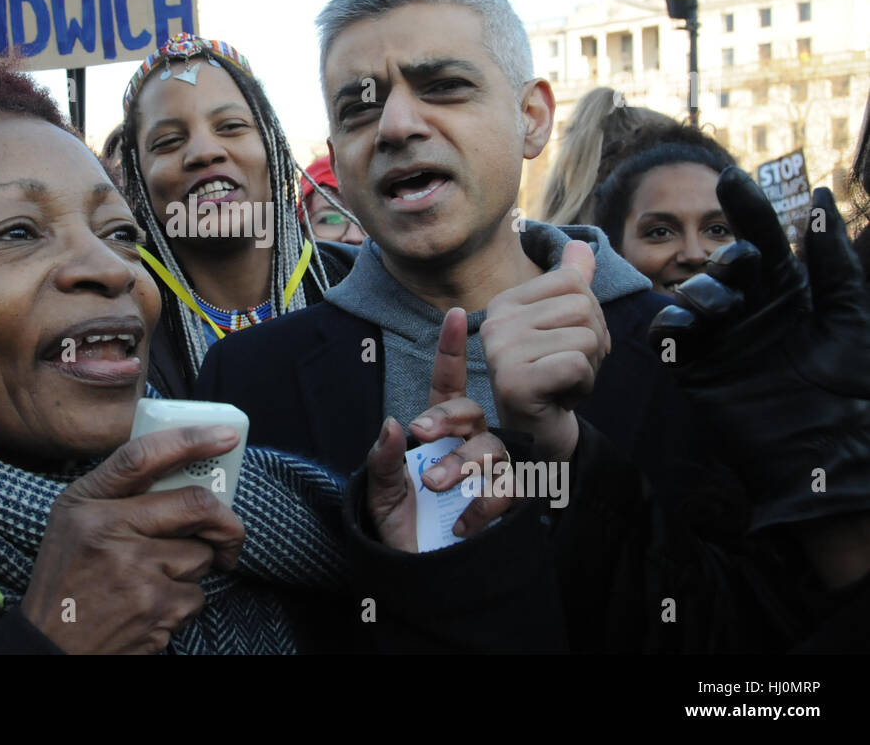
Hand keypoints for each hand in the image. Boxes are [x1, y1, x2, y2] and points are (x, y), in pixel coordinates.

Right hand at [19, 425, 244, 653]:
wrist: (53, 644)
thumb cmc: (69, 577)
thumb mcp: (73, 521)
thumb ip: (118, 492)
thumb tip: (184, 468)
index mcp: (87, 504)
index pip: (143, 458)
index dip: (192, 440)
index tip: (226, 437)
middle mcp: (110, 532)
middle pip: (195, 506)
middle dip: (225, 520)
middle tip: (228, 533)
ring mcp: (136, 573)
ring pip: (201, 554)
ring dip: (193, 567)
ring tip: (155, 579)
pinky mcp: (156, 610)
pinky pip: (196, 595)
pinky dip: (183, 602)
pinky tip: (152, 607)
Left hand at [366, 308, 513, 551]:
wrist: (418, 572)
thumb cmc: (399, 524)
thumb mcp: (380, 492)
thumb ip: (383, 459)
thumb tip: (393, 422)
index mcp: (436, 431)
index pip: (446, 385)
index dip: (451, 350)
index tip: (455, 315)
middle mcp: (466, 444)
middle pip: (471, 414)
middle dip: (448, 418)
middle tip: (421, 434)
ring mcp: (489, 472)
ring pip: (491, 449)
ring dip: (463, 463)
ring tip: (435, 486)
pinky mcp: (507, 503)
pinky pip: (507, 490)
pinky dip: (483, 505)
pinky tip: (460, 522)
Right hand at [481, 241, 608, 460]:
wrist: (539, 433)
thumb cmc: (552, 377)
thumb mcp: (563, 327)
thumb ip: (570, 284)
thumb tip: (580, 245)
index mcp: (504, 302)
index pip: (572, 281)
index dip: (588, 315)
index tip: (564, 344)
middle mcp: (495, 321)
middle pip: (583, 306)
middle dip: (593, 343)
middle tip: (566, 369)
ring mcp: (500, 351)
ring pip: (586, 336)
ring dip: (590, 367)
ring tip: (562, 383)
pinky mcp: (514, 381)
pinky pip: (578, 365)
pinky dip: (583, 386)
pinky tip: (561, 398)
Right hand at [648, 171, 869, 530]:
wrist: (826, 451)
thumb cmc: (850, 388)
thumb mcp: (850, 317)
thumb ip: (835, 261)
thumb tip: (822, 195)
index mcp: (788, 295)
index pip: (761, 240)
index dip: (746, 208)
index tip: (729, 176)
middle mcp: (750, 313)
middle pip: (723, 265)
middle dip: (729, 262)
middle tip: (745, 273)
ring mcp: (720, 340)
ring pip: (693, 294)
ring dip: (705, 295)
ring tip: (725, 316)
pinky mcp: (694, 368)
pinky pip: (668, 333)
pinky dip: (671, 324)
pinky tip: (685, 331)